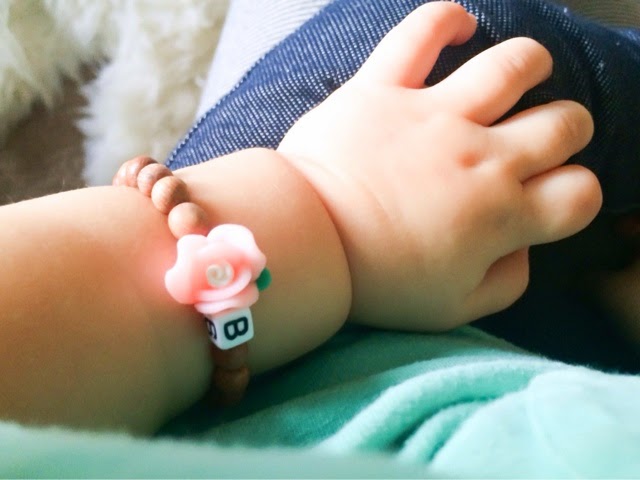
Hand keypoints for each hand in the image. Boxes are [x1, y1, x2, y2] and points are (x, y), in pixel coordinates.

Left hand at [278, 2, 601, 329]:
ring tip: (525, 73)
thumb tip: (525, 248)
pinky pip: (422, 33)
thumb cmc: (374, 282)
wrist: (305, 245)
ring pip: (514, 65)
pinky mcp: (383, 88)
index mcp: (500, 216)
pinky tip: (459, 28)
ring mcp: (434, 117)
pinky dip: (446, 21)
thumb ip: (506, 283)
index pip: (581, 193)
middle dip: (566, 130)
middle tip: (539, 140)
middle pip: (563, 124)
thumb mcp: (452, 310)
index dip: (577, 196)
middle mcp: (481, 157)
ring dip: (531, 65)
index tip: (551, 198)